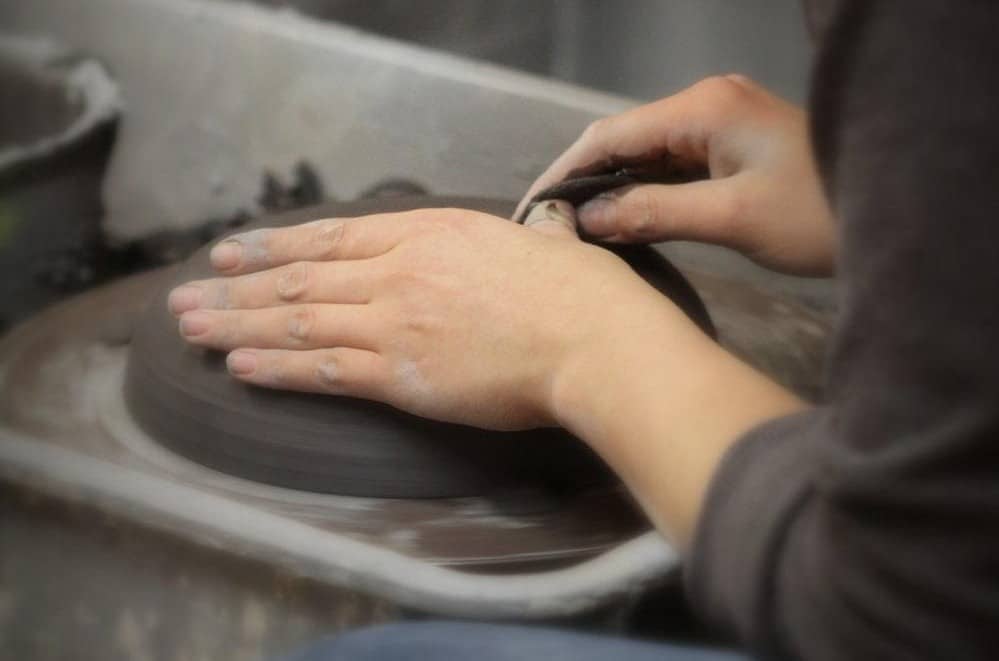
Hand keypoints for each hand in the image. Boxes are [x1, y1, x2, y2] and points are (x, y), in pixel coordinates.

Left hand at [167, 202, 703, 430]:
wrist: (590, 334)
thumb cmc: (577, 290)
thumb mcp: (541, 241)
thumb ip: (525, 235)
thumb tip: (546, 231)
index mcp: (427, 233)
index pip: (330, 238)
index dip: (272, 246)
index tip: (231, 251)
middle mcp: (397, 271)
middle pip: (299, 278)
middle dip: (237, 288)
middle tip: (186, 296)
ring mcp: (394, 321)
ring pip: (299, 320)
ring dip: (239, 325)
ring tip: (191, 329)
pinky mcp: (401, 373)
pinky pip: (325, 369)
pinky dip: (278, 367)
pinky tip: (239, 367)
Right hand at [515, 75, 836, 275]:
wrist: (892, 207)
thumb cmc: (818, 215)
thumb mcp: (731, 219)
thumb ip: (653, 213)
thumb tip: (587, 220)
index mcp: (703, 108)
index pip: (611, 134)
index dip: (565, 171)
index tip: (533, 211)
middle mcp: (706, 104)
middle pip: (624, 138)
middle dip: (584, 180)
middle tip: (550, 227)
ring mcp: (720, 123)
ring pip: (646, 154)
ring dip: (612, 188)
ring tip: (575, 229)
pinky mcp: (731, 147)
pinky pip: (671, 165)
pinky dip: (643, 191)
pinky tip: (623, 219)